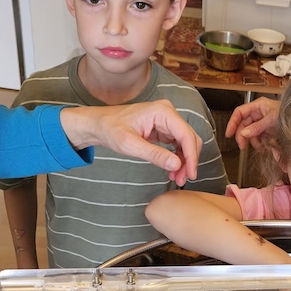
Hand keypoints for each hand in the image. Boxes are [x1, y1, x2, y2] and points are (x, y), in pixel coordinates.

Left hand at [60, 100, 201, 185]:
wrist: (99, 124)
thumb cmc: (110, 129)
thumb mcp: (130, 145)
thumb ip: (154, 155)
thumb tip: (176, 165)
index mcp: (162, 112)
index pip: (186, 135)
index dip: (191, 157)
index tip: (190, 174)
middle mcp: (168, 113)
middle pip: (189, 139)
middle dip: (188, 161)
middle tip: (182, 179)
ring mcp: (167, 120)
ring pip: (186, 143)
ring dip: (184, 161)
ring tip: (177, 177)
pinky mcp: (164, 128)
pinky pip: (178, 144)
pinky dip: (177, 158)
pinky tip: (172, 169)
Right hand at [225, 97, 279, 150]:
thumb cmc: (289, 114)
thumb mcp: (272, 120)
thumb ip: (258, 127)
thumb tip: (244, 133)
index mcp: (258, 106)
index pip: (239, 113)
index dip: (232, 123)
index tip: (228, 134)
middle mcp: (258, 113)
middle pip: (243, 125)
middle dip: (242, 136)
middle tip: (243, 147)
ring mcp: (262, 122)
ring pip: (250, 133)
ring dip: (252, 141)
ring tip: (259, 147)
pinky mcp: (267, 130)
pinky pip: (258, 137)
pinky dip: (259, 143)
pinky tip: (263, 147)